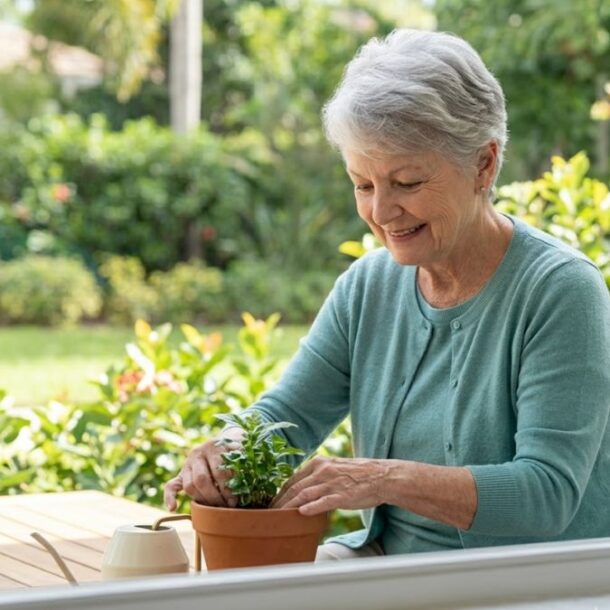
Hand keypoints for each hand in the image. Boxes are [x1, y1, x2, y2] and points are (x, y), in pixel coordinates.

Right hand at [164, 428, 243, 510]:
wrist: (226, 440)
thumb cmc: (237, 451)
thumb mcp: (243, 452)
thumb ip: (246, 464)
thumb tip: (252, 482)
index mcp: (215, 445)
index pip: (218, 471)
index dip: (227, 489)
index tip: (235, 501)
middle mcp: (199, 452)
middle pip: (202, 479)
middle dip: (215, 497)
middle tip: (226, 507)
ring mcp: (188, 462)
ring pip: (189, 485)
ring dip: (202, 500)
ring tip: (214, 509)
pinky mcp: (181, 473)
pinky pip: (171, 485)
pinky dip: (170, 497)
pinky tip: (173, 508)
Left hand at [271, 456, 386, 514]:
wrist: (382, 476)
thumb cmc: (359, 474)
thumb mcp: (335, 467)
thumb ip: (319, 475)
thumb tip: (304, 487)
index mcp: (320, 463)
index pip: (294, 478)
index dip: (281, 491)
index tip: (273, 501)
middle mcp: (323, 471)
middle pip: (295, 487)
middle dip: (280, 501)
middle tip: (270, 512)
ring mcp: (331, 483)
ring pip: (304, 495)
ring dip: (289, 506)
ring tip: (278, 516)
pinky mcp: (341, 496)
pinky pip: (323, 502)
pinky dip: (310, 507)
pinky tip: (301, 513)